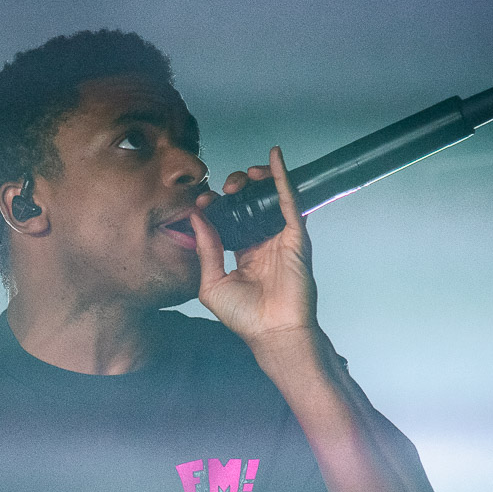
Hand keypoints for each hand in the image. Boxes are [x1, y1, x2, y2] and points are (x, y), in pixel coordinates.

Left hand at [189, 146, 318, 354]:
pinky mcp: (295, 236)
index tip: (201, 202)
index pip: (230, 219)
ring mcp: (280, 238)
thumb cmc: (245, 318)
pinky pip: (289, 200)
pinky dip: (282, 177)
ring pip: (270, 197)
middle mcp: (263, 242)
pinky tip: (274, 158)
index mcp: (244, 253)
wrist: (272, 333)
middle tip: (225, 189)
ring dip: (258, 179)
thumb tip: (196, 218)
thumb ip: (206, 250)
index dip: (216, 206)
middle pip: (251, 204)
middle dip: (236, 190)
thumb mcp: (212, 284)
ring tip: (244, 177)